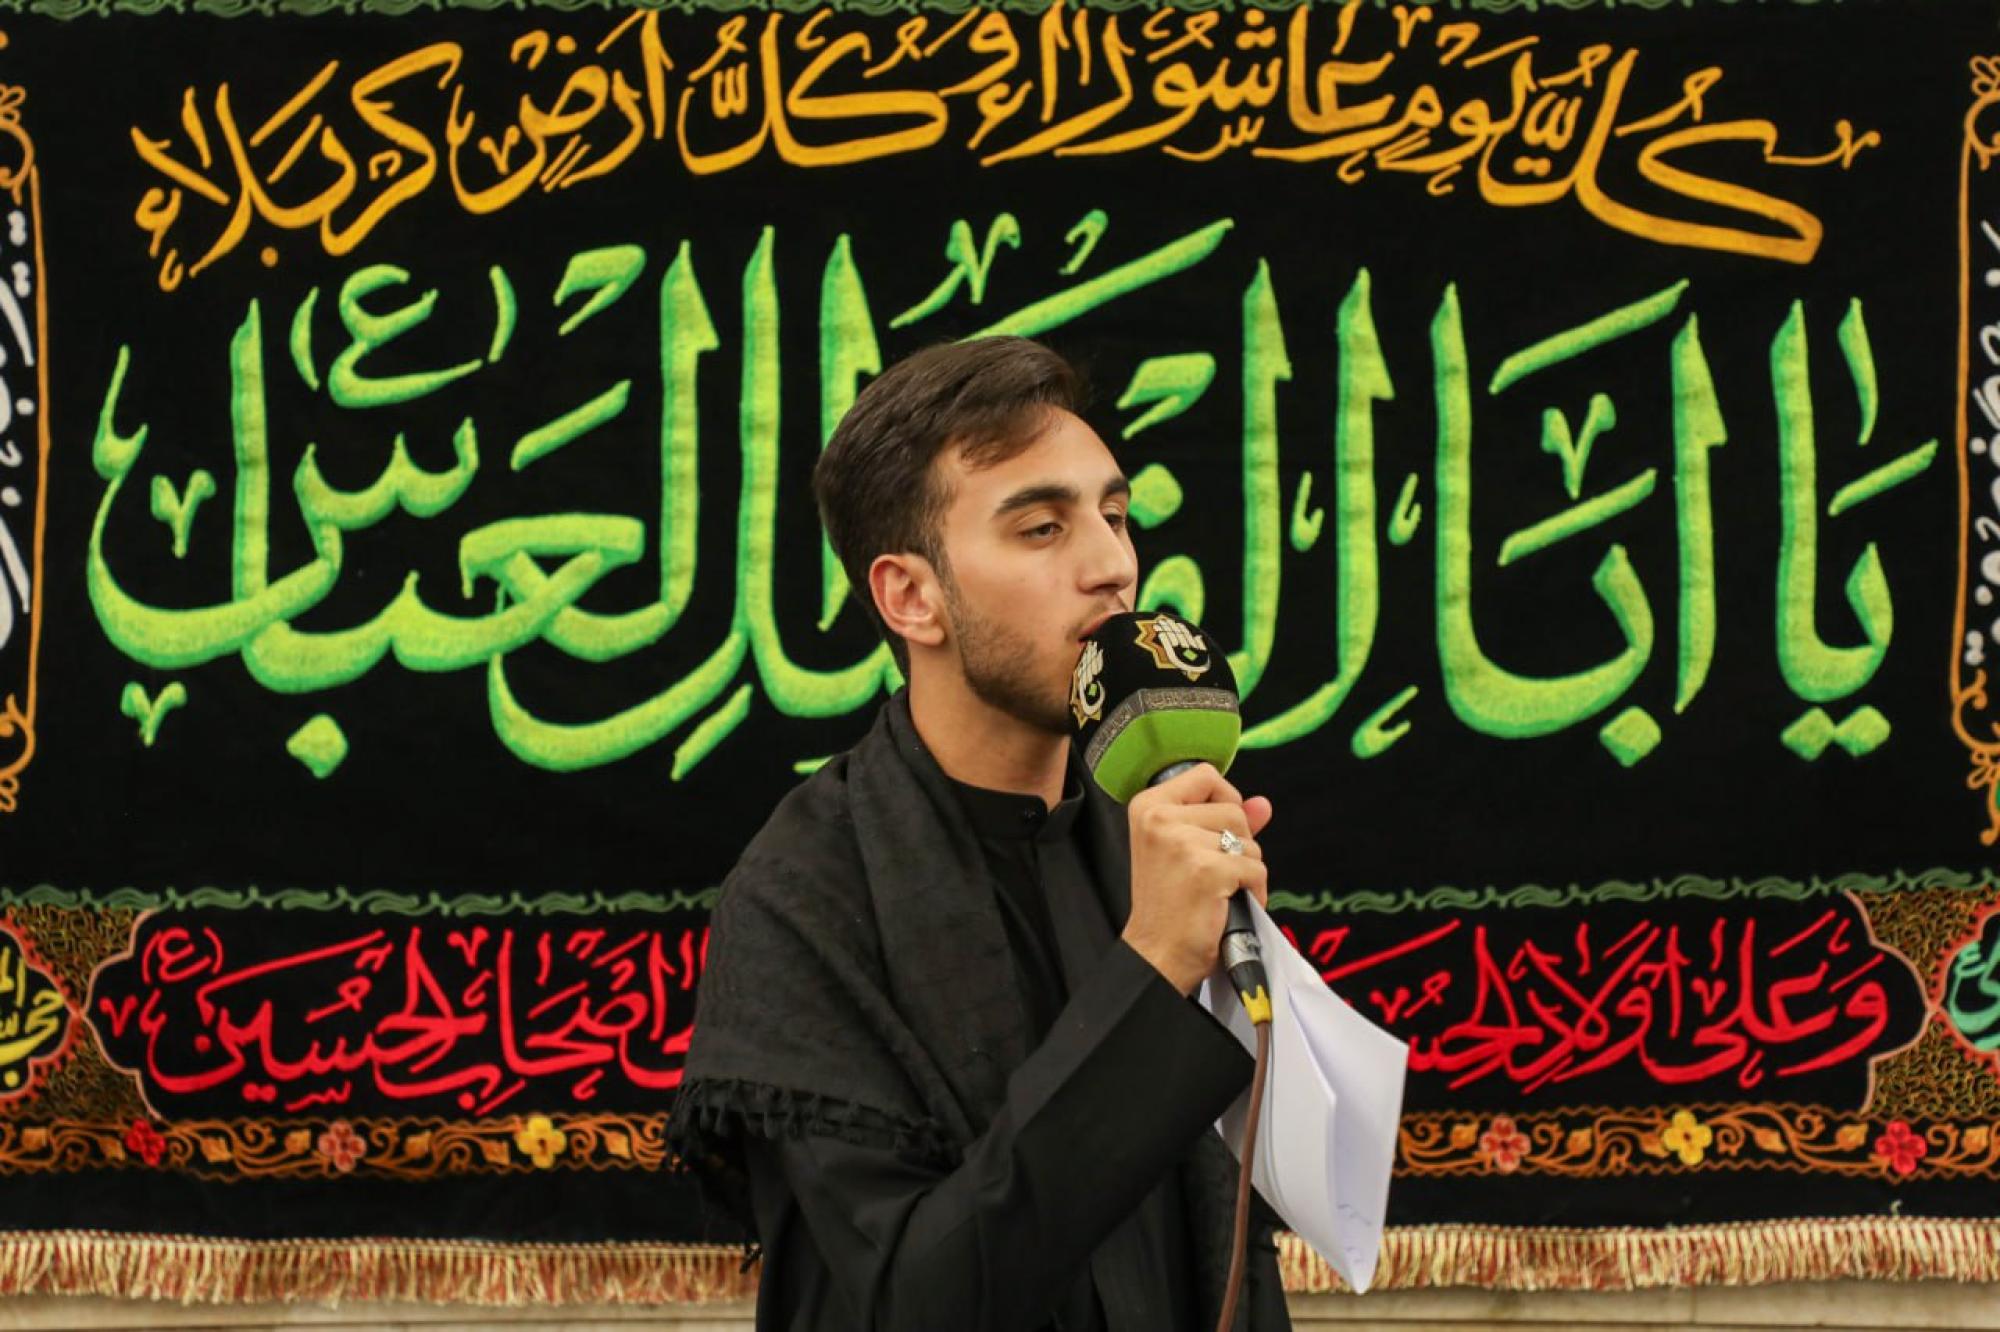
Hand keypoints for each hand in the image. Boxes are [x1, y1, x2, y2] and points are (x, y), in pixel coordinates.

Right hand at [1120, 763, 1273, 995]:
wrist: (1157, 953)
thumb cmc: (1168, 906)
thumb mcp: (1185, 850)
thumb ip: (1223, 821)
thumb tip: (1263, 804)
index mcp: (1148, 806)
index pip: (1206, 775)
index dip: (1223, 800)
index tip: (1214, 831)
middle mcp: (1161, 818)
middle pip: (1234, 808)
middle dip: (1237, 844)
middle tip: (1211, 874)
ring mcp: (1184, 843)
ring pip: (1249, 840)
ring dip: (1245, 870)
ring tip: (1219, 891)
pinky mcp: (1208, 870)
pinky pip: (1255, 869)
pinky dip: (1253, 891)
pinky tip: (1229, 905)